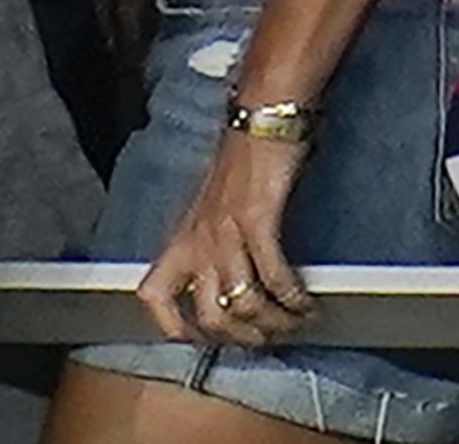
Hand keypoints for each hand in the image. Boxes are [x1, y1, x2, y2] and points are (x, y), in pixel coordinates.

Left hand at [138, 130, 317, 345]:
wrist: (261, 119)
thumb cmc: (242, 164)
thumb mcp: (212, 210)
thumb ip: (211, 247)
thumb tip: (226, 290)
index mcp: (182, 238)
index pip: (153, 295)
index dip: (173, 328)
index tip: (205, 340)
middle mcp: (197, 239)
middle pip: (209, 316)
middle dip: (243, 337)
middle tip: (267, 337)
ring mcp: (225, 230)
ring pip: (243, 303)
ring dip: (274, 323)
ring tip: (294, 322)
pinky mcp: (257, 220)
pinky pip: (273, 276)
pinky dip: (293, 299)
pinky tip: (305, 302)